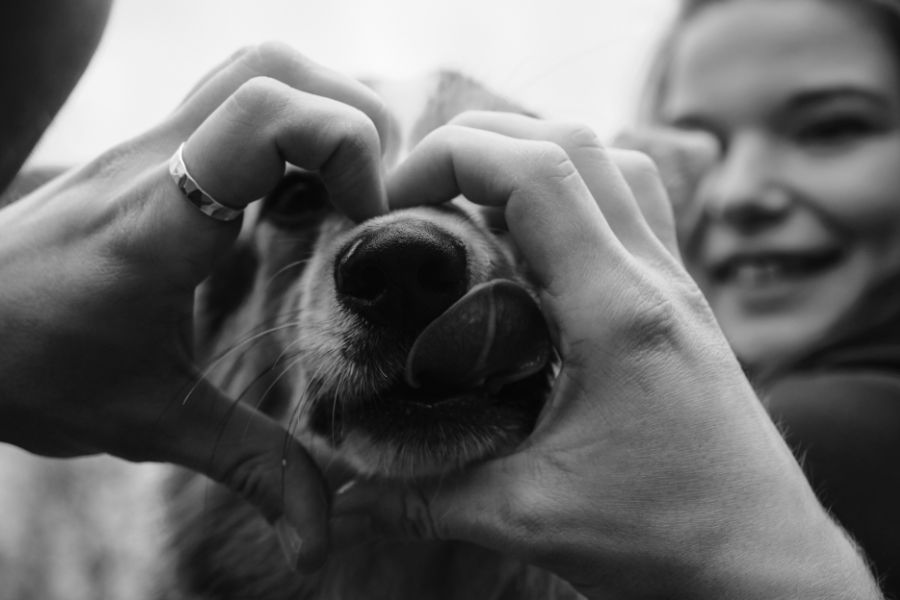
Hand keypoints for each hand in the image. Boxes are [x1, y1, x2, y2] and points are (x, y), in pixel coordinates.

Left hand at [0, 42, 394, 569]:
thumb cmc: (33, 368)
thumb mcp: (152, 423)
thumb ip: (253, 470)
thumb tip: (319, 542)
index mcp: (160, 225)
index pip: (262, 117)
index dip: (345, 149)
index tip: (369, 225)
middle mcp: (157, 165)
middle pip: (272, 70)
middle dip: (351, 123)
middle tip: (371, 205)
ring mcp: (150, 146)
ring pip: (254, 65)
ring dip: (321, 110)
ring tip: (346, 189)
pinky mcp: (152, 149)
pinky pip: (234, 93)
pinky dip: (289, 121)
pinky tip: (298, 190)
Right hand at [330, 112, 881, 598]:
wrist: (766, 567)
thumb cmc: (669, 541)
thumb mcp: (532, 517)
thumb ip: (426, 500)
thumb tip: (344, 498)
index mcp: (617, 311)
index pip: (539, 173)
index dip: (454, 157)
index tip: (395, 198)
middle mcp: (655, 280)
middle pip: (575, 145)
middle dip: (482, 143)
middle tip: (419, 190)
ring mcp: (676, 287)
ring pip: (614, 166)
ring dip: (537, 159)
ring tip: (475, 203)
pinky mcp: (681, 306)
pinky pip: (634, 210)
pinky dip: (576, 197)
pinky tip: (536, 247)